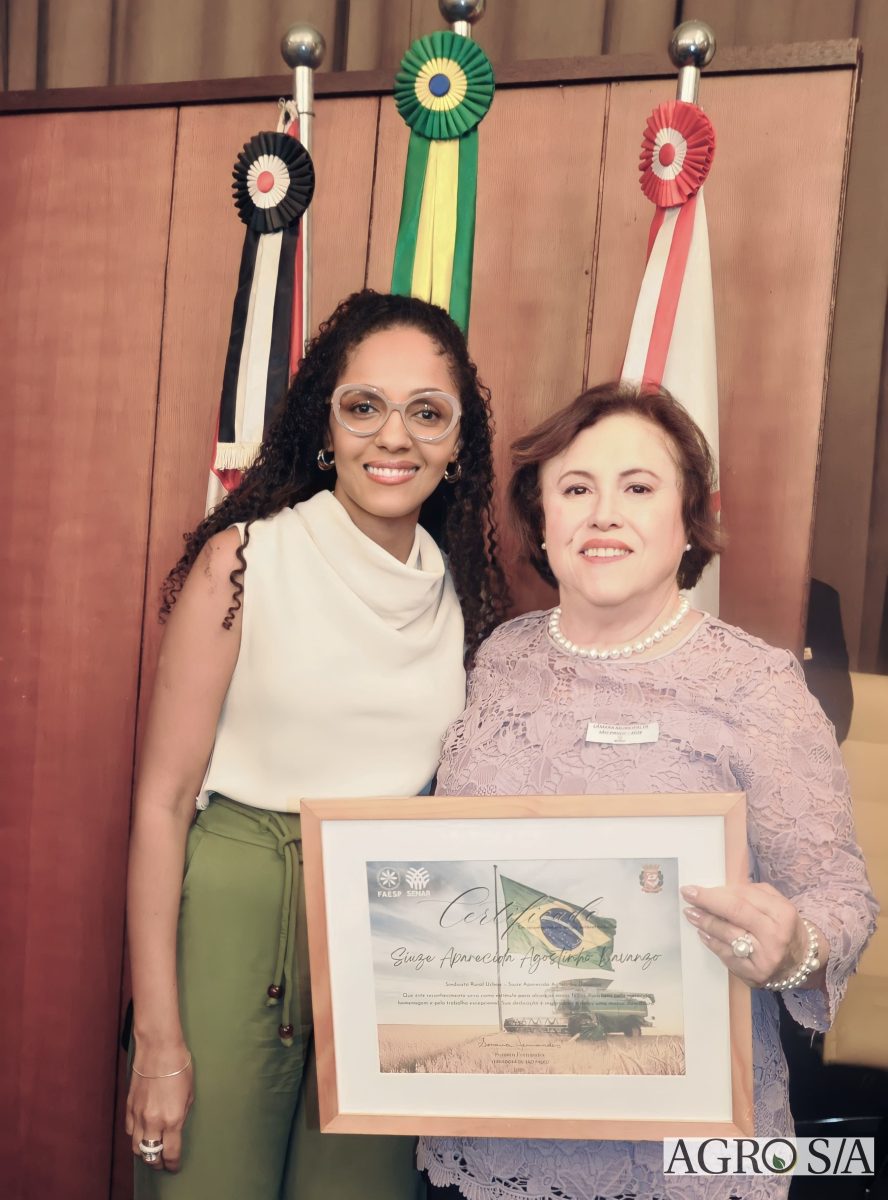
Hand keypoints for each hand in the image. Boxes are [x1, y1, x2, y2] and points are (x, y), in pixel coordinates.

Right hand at [126, 1047, 193, 1172]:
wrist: (158, 1049)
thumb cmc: (180, 1067)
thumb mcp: (189, 1093)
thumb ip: (181, 1115)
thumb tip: (176, 1127)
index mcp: (172, 1120)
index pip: (171, 1153)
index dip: (172, 1164)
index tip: (174, 1167)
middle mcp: (153, 1122)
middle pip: (151, 1155)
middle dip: (158, 1163)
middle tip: (163, 1162)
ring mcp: (139, 1115)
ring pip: (137, 1147)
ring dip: (145, 1152)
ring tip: (152, 1152)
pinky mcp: (129, 1107)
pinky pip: (130, 1131)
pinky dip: (136, 1136)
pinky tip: (142, 1133)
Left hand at [680, 882, 823, 988]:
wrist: (801, 963)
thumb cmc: (785, 927)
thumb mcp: (777, 904)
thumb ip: (752, 893)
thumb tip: (719, 889)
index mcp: (781, 913)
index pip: (741, 899)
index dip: (715, 892)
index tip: (694, 888)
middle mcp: (774, 936)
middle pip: (734, 914)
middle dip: (706, 903)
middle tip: (687, 895)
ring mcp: (764, 959)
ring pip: (727, 936)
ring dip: (705, 923)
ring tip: (692, 914)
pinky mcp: (754, 975)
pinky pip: (727, 956)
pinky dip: (713, 943)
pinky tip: (704, 934)